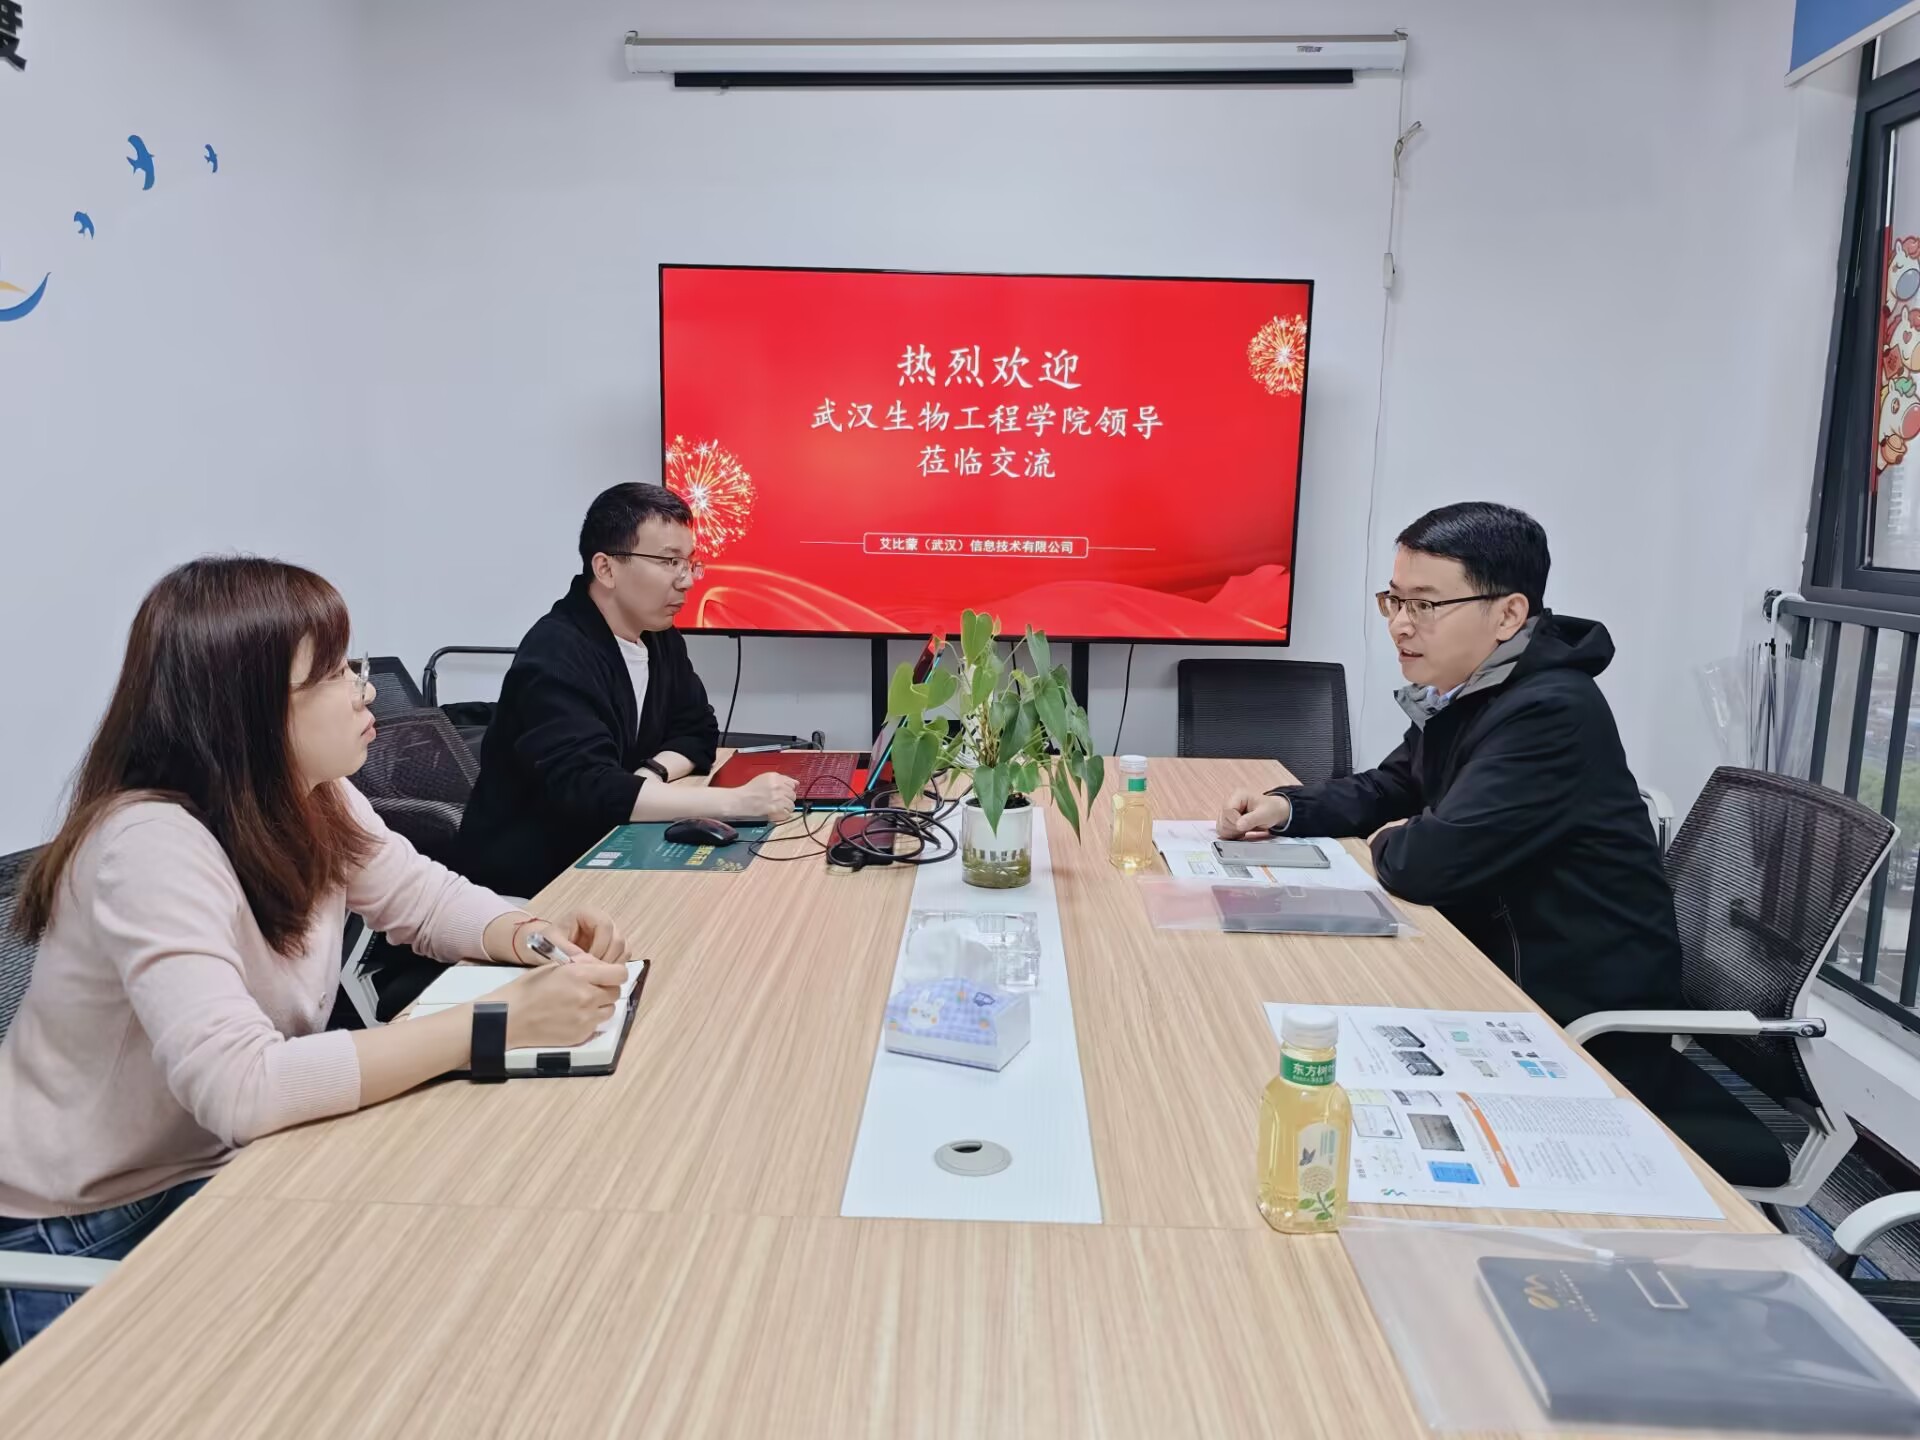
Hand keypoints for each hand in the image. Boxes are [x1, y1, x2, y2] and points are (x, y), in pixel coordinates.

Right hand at [493, 960, 628, 1049]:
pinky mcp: (581, 1034)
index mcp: (580, 975)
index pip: (619, 973)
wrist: (509, 1018)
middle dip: (606, 988)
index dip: (615, 973)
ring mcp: (585, 1018)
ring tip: (580, 1003)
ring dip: (600, 1005)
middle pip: (615, 992)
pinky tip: (572, 1016)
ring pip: (609, 1010)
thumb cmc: (527, 990)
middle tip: (591, 988)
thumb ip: (581, 965)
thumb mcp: (554, 967)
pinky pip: (597, 1025)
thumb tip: (599, 965)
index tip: (608, 974)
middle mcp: (587, 996)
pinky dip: (590, 1020)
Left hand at [517, 907, 629, 965]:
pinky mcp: (612, 946)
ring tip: (594, 973)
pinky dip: (615, 966)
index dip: (600, 945)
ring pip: (623, 948)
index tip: (587, 960)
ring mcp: (610, 933)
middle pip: (617, 938)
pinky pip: (624, 955)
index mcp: (587, 913)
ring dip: (612, 964)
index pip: (605, 925)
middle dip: (606, 958)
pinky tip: (599, 972)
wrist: (545, 950)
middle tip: (592, 971)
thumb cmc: (547, 943)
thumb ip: (567, 951)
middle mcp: (602, 920)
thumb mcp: (551, 944)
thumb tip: (585, 961)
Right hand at [727, 772, 798, 822]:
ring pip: (791, 805)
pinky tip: (776, 813)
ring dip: (785, 808)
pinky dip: (782, 816)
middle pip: (793, 795)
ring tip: (776, 809)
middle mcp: (777, 786)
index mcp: (775, 777)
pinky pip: (787, 814)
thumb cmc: (749, 791)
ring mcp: (777, 797)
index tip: (784, 794)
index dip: (789, 790)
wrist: (739, 800)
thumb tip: (796, 784)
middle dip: (787, 799)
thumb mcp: (764, 779)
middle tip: (777, 802)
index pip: (792, 784)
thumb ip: (780, 780)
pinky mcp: (775, 808)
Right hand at [1218, 790, 1290, 838]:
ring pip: (1221, 826)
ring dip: (1233, 832)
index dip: (1235, 821)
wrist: (1274, 812)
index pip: (1227, 810)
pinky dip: (1232, 835)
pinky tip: (1241, 832)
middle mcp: (1229, 802)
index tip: (1246, 826)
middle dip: (1235, 828)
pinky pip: (1223, 831)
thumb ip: (1251, 819)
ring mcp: (1227, 811)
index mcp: (1238, 795)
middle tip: (1249, 827)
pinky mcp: (1227, 820)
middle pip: (1223, 819)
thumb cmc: (1270, 810)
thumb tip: (1238, 825)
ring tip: (1246, 829)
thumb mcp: (1264, 814)